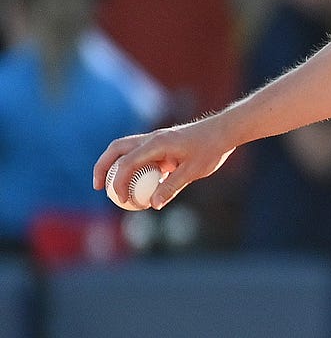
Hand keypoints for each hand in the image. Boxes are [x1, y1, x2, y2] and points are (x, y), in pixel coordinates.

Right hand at [93, 118, 234, 209]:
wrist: (225, 131)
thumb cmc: (211, 148)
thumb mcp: (193, 171)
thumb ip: (172, 187)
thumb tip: (153, 205)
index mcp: (157, 143)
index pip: (127, 162)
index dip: (118, 182)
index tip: (120, 199)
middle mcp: (152, 139)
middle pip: (117, 149)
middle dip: (102, 167)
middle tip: (98, 187)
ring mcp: (156, 140)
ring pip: (125, 150)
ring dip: (114, 166)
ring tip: (110, 187)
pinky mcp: (161, 145)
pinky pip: (139, 155)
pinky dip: (131, 167)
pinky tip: (135, 185)